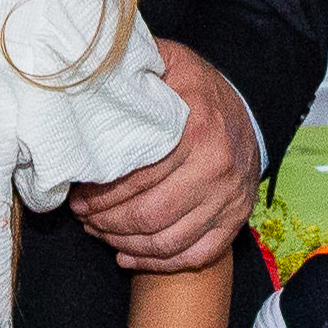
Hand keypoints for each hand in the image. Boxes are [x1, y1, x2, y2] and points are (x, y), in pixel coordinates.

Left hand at [71, 41, 259, 271]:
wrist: (250, 109)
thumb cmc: (198, 89)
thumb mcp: (169, 64)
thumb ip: (133, 67)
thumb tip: (88, 69)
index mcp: (198, 129)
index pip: (139, 176)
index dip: (101, 193)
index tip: (77, 195)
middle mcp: (218, 168)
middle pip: (150, 215)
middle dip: (107, 221)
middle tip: (83, 216)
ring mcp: (230, 199)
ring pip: (168, 241)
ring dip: (124, 244)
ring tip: (99, 232)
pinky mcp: (235, 220)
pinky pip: (195, 255)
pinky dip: (158, 263)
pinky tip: (128, 257)